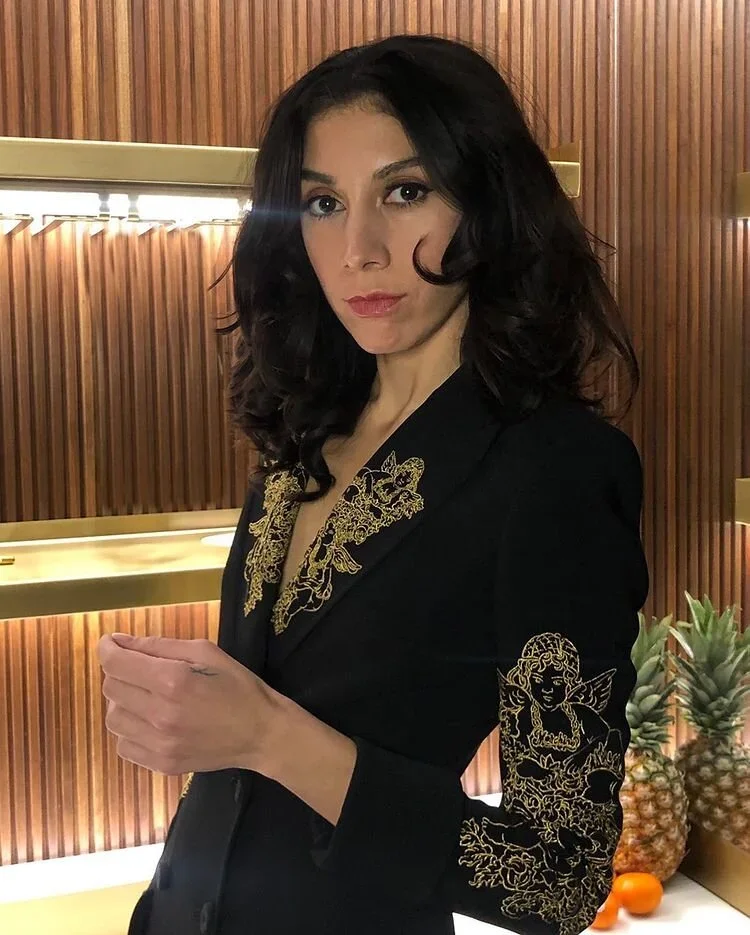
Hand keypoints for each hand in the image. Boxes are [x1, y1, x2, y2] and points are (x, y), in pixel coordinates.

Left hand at [97, 633, 283, 775]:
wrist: (261, 733)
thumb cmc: (236, 684)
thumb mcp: (205, 651)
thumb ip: (160, 646)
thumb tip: (120, 643)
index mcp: (172, 680)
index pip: (116, 663)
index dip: (108, 648)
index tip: (111, 643)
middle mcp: (160, 714)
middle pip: (111, 688)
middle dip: (119, 672)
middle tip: (140, 668)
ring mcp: (159, 744)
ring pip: (112, 719)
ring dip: (123, 702)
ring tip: (146, 697)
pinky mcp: (161, 764)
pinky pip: (124, 745)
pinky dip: (130, 730)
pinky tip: (151, 721)